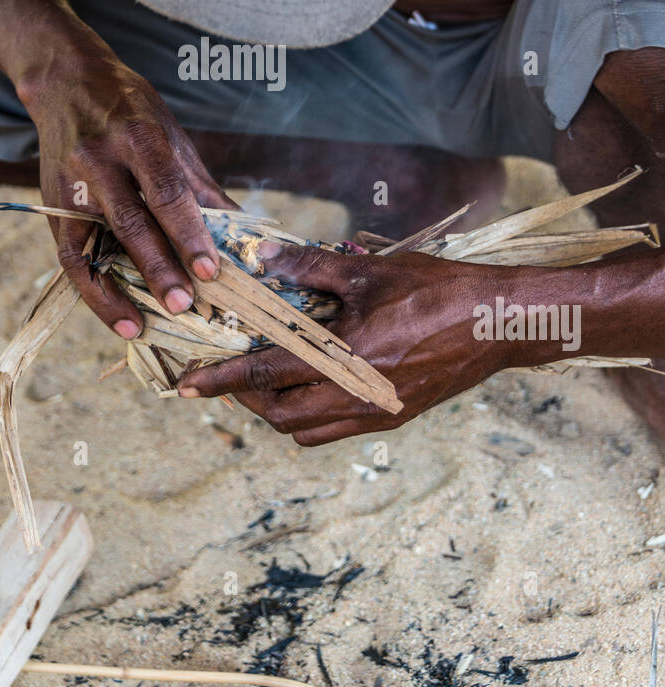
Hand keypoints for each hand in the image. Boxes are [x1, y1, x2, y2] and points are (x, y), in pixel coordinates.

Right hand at [24, 41, 237, 337]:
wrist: (65, 82)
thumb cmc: (130, 110)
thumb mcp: (172, 135)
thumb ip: (202, 186)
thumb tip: (242, 231)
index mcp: (137, 135)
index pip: (165, 191)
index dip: (188, 233)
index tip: (212, 270)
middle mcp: (99, 158)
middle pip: (130, 221)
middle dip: (159, 266)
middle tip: (186, 305)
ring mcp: (69, 183)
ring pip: (92, 244)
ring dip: (118, 289)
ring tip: (146, 324)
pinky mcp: (51, 204)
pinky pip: (70, 257)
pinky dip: (94, 292)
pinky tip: (120, 318)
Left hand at [178, 243, 507, 444]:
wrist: (500, 323)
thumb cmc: (438, 289)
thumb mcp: (368, 269)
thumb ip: (309, 266)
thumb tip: (260, 256)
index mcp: (345, 359)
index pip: (265, 376)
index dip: (220, 381)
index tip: (186, 386)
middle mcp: (357, 397)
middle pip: (278, 415)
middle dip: (246, 398)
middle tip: (232, 368)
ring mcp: (377, 413)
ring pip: (305, 430)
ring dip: (278, 410)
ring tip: (268, 375)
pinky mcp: (394, 417)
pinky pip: (335, 429)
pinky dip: (311, 414)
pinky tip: (312, 380)